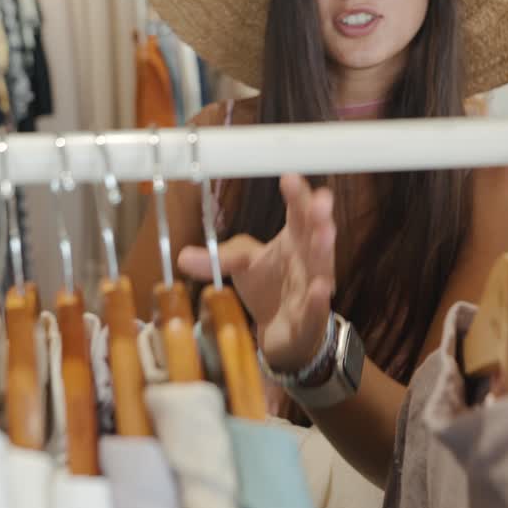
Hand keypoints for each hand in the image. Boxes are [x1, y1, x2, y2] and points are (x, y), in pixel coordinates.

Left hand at [178, 173, 335, 372]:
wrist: (282, 330)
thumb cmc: (267, 286)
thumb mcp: (241, 264)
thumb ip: (216, 258)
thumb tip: (182, 257)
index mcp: (294, 238)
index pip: (298, 211)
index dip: (297, 194)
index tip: (289, 177)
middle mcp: (308, 258)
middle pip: (317, 232)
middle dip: (320, 216)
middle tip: (320, 201)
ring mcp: (312, 285)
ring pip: (322, 266)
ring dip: (324, 249)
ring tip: (325, 232)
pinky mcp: (310, 316)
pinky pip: (316, 307)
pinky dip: (318, 299)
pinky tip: (320, 288)